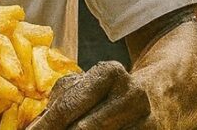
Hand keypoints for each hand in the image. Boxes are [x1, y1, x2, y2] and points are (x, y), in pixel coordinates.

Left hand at [27, 61, 152, 129]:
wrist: (162, 97)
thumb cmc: (110, 94)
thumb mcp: (87, 86)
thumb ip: (61, 102)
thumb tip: (34, 128)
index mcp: (109, 73)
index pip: (67, 108)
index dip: (45, 127)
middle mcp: (131, 94)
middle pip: (82, 129)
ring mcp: (146, 118)